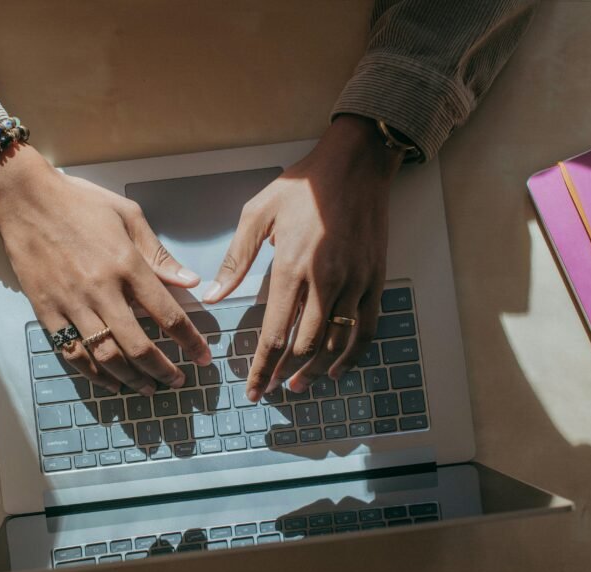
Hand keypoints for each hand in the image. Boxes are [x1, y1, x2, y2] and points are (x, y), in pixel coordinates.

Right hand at [0, 145, 211, 395]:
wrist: (24, 198)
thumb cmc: (78, 201)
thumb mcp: (128, 215)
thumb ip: (158, 253)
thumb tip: (189, 281)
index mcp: (127, 264)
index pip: (168, 314)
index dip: (190, 341)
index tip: (202, 356)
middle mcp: (102, 289)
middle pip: (139, 346)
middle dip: (164, 371)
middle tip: (177, 381)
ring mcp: (72, 303)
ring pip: (107, 356)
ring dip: (132, 379)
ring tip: (147, 387)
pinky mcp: (47, 311)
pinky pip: (72, 352)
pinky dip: (93, 373)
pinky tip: (109, 381)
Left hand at [202, 114, 402, 401]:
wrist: (355, 163)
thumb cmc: (301, 186)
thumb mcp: (257, 214)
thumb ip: (236, 259)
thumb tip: (215, 295)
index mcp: (292, 267)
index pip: (274, 333)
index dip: (262, 367)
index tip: (253, 389)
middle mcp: (326, 280)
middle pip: (305, 345)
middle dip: (284, 373)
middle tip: (270, 387)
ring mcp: (355, 281)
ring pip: (336, 342)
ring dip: (316, 370)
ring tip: (298, 385)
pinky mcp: (375, 279)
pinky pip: (366, 328)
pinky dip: (353, 355)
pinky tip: (338, 369)